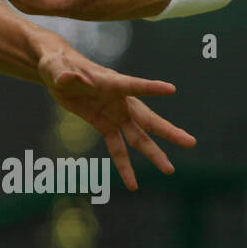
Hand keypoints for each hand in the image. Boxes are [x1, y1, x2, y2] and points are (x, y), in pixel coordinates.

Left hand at [37, 46, 195, 190]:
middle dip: (168, 131)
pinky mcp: (104, 125)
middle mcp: (119, 100)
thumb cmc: (57, 64)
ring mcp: (114, 114)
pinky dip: (124, 165)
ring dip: (153, 153)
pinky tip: (133, 184)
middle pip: (147, 118)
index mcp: (111, 82)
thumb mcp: (56, 67)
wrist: (56, 73)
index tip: (171, 89)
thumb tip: (68, 79)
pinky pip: (117, 148)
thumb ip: (63, 74)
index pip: (133, 85)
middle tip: (191, 142)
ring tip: (170, 170)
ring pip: (138, 137)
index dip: (151, 87)